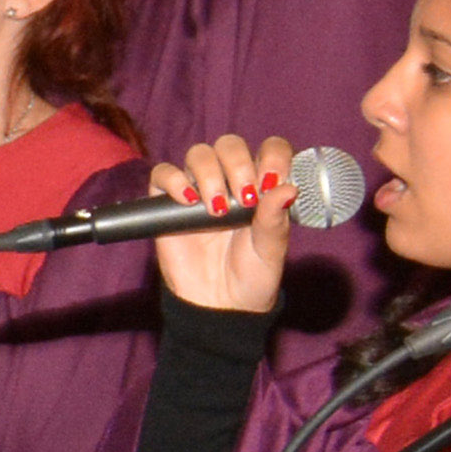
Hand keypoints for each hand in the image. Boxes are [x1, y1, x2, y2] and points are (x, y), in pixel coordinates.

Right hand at [142, 138, 305, 316]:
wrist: (218, 306)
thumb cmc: (251, 277)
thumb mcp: (271, 251)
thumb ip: (275, 220)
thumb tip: (288, 188)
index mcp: (262, 186)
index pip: (269, 149)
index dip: (272, 156)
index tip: (271, 180)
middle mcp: (230, 181)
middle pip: (230, 145)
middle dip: (238, 164)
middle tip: (244, 198)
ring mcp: (197, 189)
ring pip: (199, 154)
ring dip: (209, 173)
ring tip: (216, 209)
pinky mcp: (168, 204)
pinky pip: (163, 174)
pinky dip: (173, 180)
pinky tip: (187, 201)